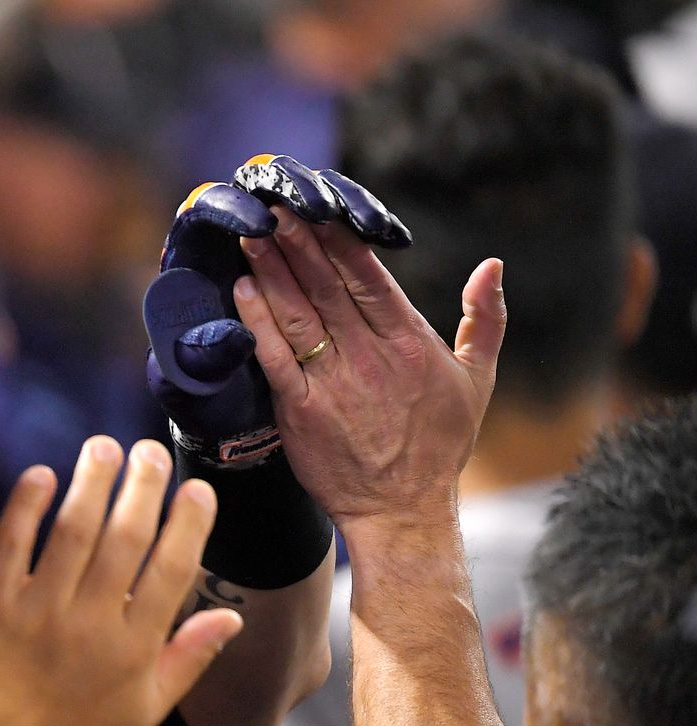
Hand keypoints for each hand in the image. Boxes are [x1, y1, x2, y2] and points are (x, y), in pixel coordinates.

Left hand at [0, 438, 240, 725]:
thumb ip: (190, 658)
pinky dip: (24, 507)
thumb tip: (234, 618)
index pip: (172, 571)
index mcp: (134, 648)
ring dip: (91, 483)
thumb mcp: (146, 708)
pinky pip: (9, 546)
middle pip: (125, 539)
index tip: (197, 489)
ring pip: (71, 532)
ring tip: (104, 448)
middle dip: (143, 487)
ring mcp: (37, 614)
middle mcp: (90, 625)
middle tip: (151, 451)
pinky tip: (41, 475)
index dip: (188, 524)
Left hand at [231, 199, 504, 545]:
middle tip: (271, 205)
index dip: (339, 240)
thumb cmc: (438, 447)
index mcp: (409, 343)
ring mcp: (334, 383)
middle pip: (328, 286)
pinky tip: (241, 291)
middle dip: (298, 243)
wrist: (403, 511)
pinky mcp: (302, 412)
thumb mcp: (477, 379)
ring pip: (298, 315)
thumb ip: (485, 320)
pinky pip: (276, 358)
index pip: (370, 277)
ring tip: (250, 235)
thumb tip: (493, 266)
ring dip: (272, 272)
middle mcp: (371, 357)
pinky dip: (258, 323)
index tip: (317, 208)